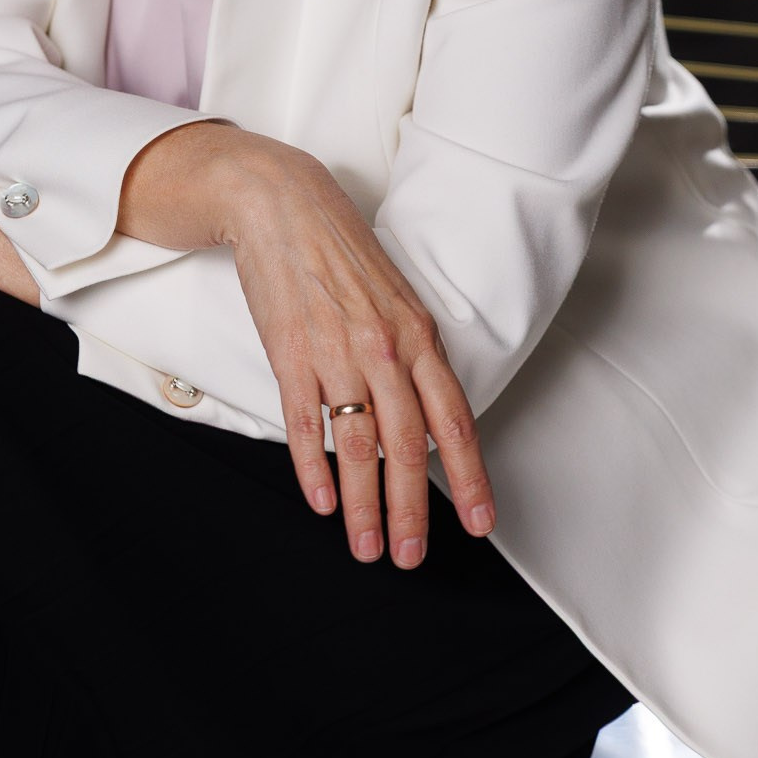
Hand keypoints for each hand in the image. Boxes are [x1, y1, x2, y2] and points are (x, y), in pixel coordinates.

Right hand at [218, 138, 495, 568]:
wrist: (280, 201)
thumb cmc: (338, 247)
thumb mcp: (393, 294)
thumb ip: (409, 352)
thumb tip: (422, 415)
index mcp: (416, 332)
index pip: (452, 419)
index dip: (468, 476)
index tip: (477, 522)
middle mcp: (383, 347)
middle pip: (406, 446)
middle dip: (411, 511)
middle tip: (410, 556)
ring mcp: (335, 352)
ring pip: (359, 446)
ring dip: (363, 505)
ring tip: (365, 545)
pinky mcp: (289, 353)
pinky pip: (307, 423)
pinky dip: (315, 468)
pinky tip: (322, 500)